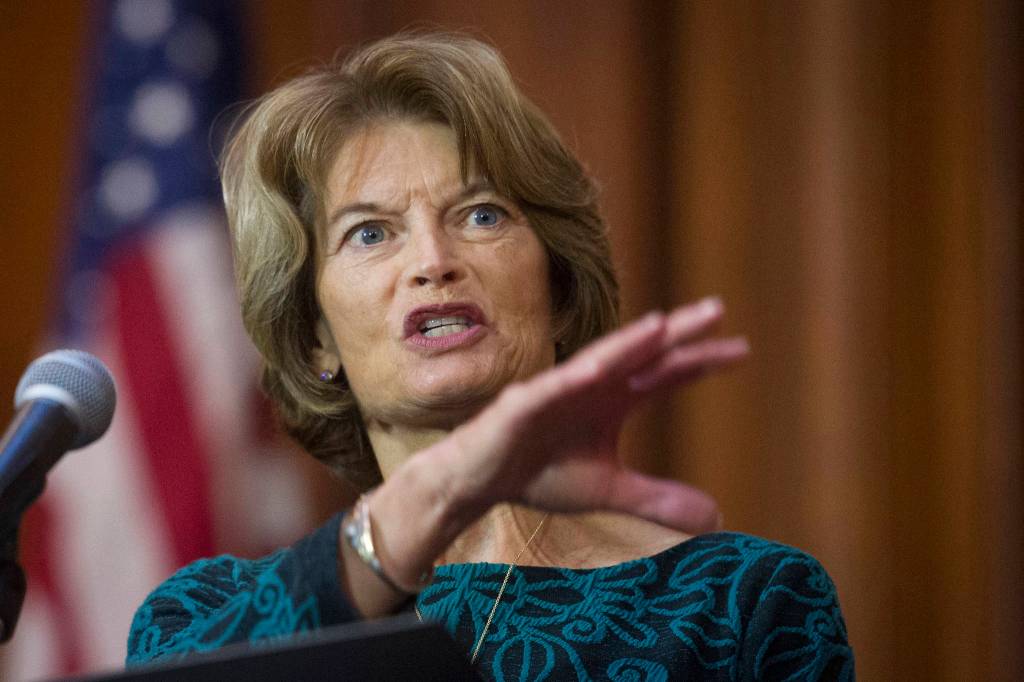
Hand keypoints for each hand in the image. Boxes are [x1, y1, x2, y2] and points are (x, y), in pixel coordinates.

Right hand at [444, 296, 748, 534]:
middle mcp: (592, 385)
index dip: (701, 361)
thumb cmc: (541, 473)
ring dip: (629, 343)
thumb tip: (717, 519)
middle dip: (677, 332)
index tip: (742, 350)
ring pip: (599, 361)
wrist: (481, 479)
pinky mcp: (524, 404)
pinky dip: (574, 378)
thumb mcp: (610, 489)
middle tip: (717, 310)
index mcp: (614, 399)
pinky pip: (552, 388)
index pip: (665, 373)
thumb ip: (658, 498)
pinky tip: (598, 370)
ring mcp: (558, 389)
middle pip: (641, 354)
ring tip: (661, 326)